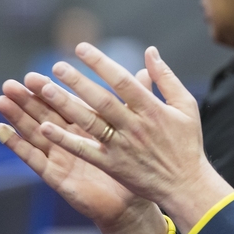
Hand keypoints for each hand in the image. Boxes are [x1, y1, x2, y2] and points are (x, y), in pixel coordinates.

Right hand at [0, 74, 168, 233]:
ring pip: (36, 132)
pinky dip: (18, 145)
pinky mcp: (56, 176)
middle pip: (49, 114)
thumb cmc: (137, 165)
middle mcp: (73, 140)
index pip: (73, 102)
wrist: (132, 203)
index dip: (61, 86)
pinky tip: (2, 131)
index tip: (50, 67)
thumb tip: (144, 70)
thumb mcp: (138, 128)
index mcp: (91, 128)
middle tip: (16, 80)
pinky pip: (34, 160)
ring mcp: (63, 157)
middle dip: (32, 97)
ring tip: (2, 99)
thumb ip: (138, 99)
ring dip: (19, 116)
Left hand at [36, 43, 233, 233]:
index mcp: (152, 109)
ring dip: (67, 106)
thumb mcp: (185, 105)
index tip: (82, 49)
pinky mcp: (112, 165)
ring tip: (46, 89)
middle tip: (57, 66)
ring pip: (90, 123)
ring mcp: (121, 147)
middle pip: (102, 100)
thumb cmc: (187, 142)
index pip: (122, 81)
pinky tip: (46, 129)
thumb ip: (166, 77)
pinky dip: (66, 140)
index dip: (101, 63)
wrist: (185, 184)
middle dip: (78, 81)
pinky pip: (85, 151)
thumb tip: (151, 51)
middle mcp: (134, 126)